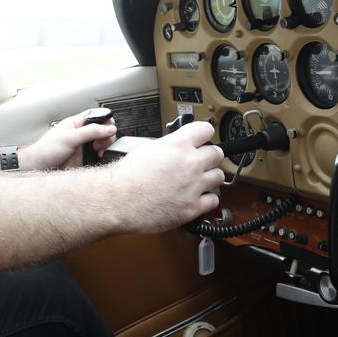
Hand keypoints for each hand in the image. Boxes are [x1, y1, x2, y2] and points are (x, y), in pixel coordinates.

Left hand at [21, 107, 117, 170]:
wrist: (38, 168)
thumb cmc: (46, 150)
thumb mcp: (69, 138)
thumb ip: (90, 131)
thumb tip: (110, 128)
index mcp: (76, 123)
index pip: (96, 116)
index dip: (106, 120)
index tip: (109, 129)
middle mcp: (81, 134)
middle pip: (103, 129)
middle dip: (106, 135)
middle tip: (98, 143)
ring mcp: (83, 146)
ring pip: (102, 142)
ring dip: (105, 146)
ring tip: (97, 151)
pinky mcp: (85, 158)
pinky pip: (99, 155)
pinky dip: (103, 155)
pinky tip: (98, 157)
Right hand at [105, 121, 224, 233]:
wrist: (118, 200)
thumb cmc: (126, 177)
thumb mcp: (148, 148)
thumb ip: (170, 145)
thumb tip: (180, 146)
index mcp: (178, 145)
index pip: (207, 130)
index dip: (204, 135)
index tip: (203, 140)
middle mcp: (190, 164)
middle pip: (217, 153)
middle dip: (209, 157)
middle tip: (200, 162)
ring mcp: (194, 186)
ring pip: (219, 176)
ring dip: (210, 177)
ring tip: (198, 180)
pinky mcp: (193, 207)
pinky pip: (213, 200)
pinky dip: (206, 199)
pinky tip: (195, 196)